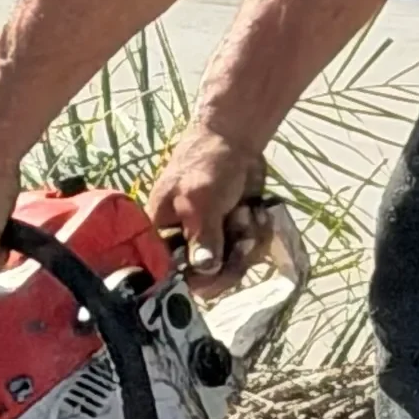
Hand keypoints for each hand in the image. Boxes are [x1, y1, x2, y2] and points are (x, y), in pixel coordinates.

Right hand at [144, 121, 267, 296]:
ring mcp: (210, 239)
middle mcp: (183, 242)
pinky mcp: (232, 234)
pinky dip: (257, 235)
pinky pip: (247, 252)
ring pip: (230, 266)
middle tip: (243, 240)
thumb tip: (204, 270)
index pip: (170, 274)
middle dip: (229, 260)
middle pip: (205, 278)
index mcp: (162, 234)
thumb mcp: (200, 200)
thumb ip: (203, 237)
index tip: (217, 270)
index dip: (195, 279)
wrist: (235, 138)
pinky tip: (255, 214)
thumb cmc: (207, 163)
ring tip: (246, 214)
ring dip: (245, 243)